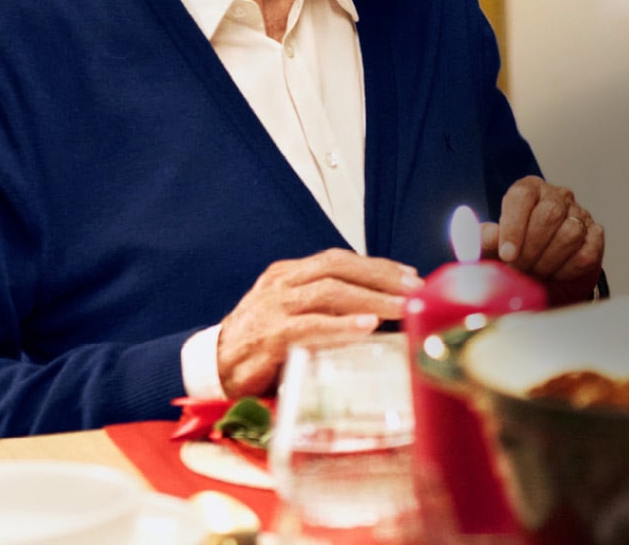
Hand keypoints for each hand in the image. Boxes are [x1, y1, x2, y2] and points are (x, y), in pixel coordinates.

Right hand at [215, 249, 421, 397]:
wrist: (212, 368)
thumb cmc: (261, 345)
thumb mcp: (294, 316)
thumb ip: (326, 309)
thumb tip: (381, 314)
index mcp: (289, 275)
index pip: (339, 260)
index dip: (377, 266)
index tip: (410, 276)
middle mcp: (282, 284)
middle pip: (338, 268)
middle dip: (381, 277)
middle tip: (415, 290)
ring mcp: (274, 308)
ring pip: (328, 292)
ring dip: (371, 299)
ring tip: (402, 308)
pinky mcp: (268, 337)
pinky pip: (309, 326)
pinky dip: (341, 325)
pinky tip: (368, 327)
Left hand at [483, 175, 604, 289]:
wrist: (544, 268)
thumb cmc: (515, 250)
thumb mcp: (494, 244)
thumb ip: (484, 239)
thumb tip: (477, 236)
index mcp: (529, 189)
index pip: (522, 197)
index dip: (514, 226)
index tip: (507, 255)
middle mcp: (557, 196)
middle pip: (549, 215)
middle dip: (531, 249)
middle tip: (519, 270)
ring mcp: (579, 213)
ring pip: (570, 233)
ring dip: (548, 261)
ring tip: (534, 273)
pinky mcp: (595, 235)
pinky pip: (586, 252)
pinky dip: (568, 269)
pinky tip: (554, 273)